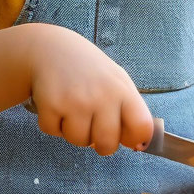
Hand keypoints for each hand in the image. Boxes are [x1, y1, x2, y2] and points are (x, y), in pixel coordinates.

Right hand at [23, 24, 153, 156]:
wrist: (53, 48)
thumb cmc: (89, 70)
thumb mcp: (117, 81)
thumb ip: (130, 110)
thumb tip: (138, 145)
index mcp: (123, 90)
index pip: (141, 128)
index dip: (136, 140)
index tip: (127, 139)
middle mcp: (101, 96)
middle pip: (107, 145)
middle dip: (101, 144)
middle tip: (94, 129)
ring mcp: (75, 101)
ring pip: (78, 142)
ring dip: (74, 132)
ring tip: (73, 110)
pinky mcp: (51, 105)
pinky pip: (53, 132)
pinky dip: (53, 124)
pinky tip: (57, 104)